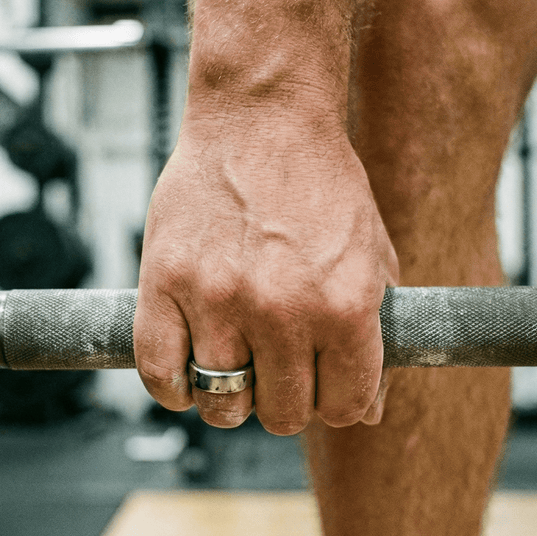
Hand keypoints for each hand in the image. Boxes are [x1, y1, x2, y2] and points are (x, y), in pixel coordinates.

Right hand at [134, 117, 397, 434]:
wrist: (263, 120)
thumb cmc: (323, 188)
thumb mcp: (373, 258)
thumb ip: (376, 339)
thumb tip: (367, 415)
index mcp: (346, 305)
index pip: (342, 406)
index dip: (334, 400)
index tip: (320, 382)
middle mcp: (283, 309)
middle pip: (281, 413)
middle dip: (282, 398)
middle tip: (275, 367)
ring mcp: (218, 297)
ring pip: (221, 402)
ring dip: (229, 396)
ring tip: (233, 365)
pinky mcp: (164, 282)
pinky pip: (160, 374)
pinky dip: (174, 389)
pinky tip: (189, 371)